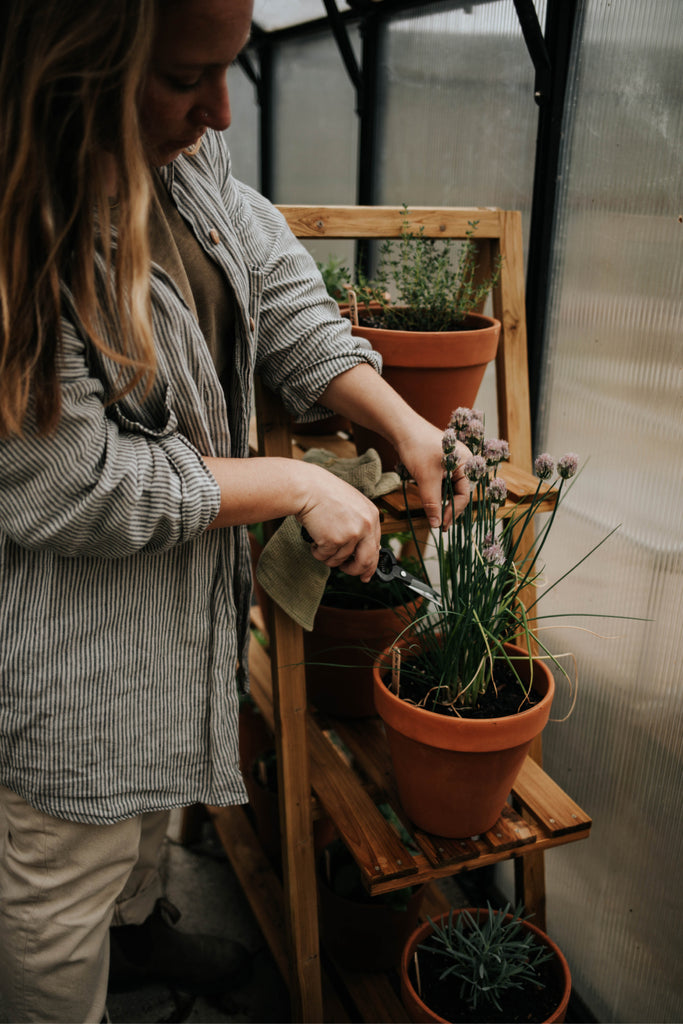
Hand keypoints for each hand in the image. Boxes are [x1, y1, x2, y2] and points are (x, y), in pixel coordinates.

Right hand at [296, 463, 381, 581]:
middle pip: (366, 561)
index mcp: (372, 515)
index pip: (376, 547)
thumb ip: (359, 525)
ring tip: (320, 539)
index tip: (365, 573)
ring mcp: (351, 534)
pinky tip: (314, 538)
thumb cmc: (324, 493)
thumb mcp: (351, 505)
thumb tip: (360, 550)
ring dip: (328, 555)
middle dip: (354, 570)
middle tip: (345, 569)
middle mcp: (365, 526)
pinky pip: (325, 557)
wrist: (307, 487)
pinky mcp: (334, 540)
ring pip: (339, 560)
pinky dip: (317, 552)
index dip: (369, 564)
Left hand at [394, 417, 470, 528]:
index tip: (441, 525)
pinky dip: (438, 493)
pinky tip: (431, 502)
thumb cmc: (416, 448)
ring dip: (443, 502)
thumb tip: (437, 525)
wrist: (401, 428)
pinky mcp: (442, 463)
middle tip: (440, 525)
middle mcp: (463, 462)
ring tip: (435, 516)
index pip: (464, 495)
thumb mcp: (425, 478)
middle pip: (460, 492)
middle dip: (450, 509)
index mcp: (467, 463)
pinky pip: (444, 482)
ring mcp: (453, 462)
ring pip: (451, 489)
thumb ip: (432, 502)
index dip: (453, 512)